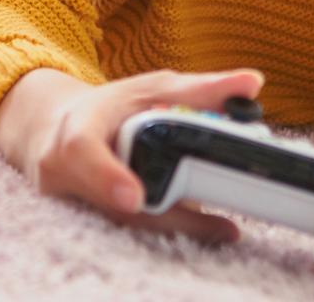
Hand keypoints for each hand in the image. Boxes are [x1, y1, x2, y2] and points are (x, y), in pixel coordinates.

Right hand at [0, 66, 263, 243]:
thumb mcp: (152, 87)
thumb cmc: (112, 107)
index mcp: (77, 130)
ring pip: (127, 223)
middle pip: (115, 203)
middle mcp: (66, 174)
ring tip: (223, 228)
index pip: (83, 153)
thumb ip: (202, 88)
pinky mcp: (89, 223)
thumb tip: (253, 83)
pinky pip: (131, 230)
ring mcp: (75, 205)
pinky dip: (170, 227)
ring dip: (177, 225)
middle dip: (167, 214)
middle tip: (217, 223)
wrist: (61, 131)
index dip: (107, 177)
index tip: (134, 197)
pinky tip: (207, 228)